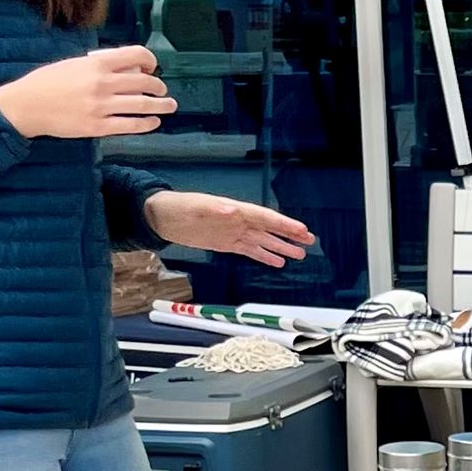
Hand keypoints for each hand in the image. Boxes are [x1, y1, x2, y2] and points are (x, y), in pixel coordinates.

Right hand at [0, 46, 175, 139]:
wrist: (27, 105)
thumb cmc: (49, 82)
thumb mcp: (75, 64)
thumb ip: (102, 64)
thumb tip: (130, 69)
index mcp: (97, 64)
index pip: (137, 55)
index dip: (150, 61)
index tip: (152, 68)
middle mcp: (103, 83)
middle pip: (145, 82)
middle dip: (159, 86)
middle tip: (162, 91)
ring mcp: (101, 106)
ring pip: (143, 105)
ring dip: (161, 106)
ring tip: (170, 106)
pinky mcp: (98, 127)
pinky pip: (131, 125)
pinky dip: (147, 124)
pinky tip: (153, 122)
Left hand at [143, 192, 316, 269]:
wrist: (162, 217)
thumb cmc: (178, 208)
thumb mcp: (196, 208)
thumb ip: (216, 210)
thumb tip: (233, 211)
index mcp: (236, 211)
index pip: (266, 218)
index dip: (284, 225)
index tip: (302, 230)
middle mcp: (238, 222)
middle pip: (269, 229)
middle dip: (289, 235)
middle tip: (309, 241)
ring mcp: (233, 233)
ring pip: (263, 241)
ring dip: (281, 247)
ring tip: (300, 254)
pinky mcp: (226, 243)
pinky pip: (250, 250)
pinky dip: (264, 255)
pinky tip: (277, 262)